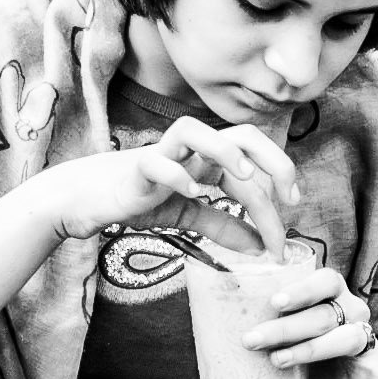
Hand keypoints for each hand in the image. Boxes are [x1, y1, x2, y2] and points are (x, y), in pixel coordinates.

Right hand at [37, 115, 298, 253]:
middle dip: (273, 161)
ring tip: (242, 178)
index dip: (278, 193)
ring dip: (224, 150)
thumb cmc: (139, 199)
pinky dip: (176, 174)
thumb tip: (259, 247)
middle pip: (242, 133)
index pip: (255, 166)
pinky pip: (156, 161)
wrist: (89, 198)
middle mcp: (191, 150)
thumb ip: (223, 226)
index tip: (287, 231)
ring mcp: (162, 154)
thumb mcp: (188, 215)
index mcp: (208, 159)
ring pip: (196, 130)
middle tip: (288, 198)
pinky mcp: (135, 168)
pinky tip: (191, 193)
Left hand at [239, 265, 377, 378]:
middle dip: (285, 327)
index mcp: (330, 294)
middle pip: (322, 314)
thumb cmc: (293, 348)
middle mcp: (350, 310)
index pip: (323, 280)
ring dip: (310, 350)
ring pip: (344, 338)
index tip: (274, 302)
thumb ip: (261, 316)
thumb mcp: (278, 329)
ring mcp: (363, 340)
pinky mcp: (370, 370)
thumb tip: (210, 308)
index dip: (301, 289)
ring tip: (278, 361)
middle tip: (251, 339)